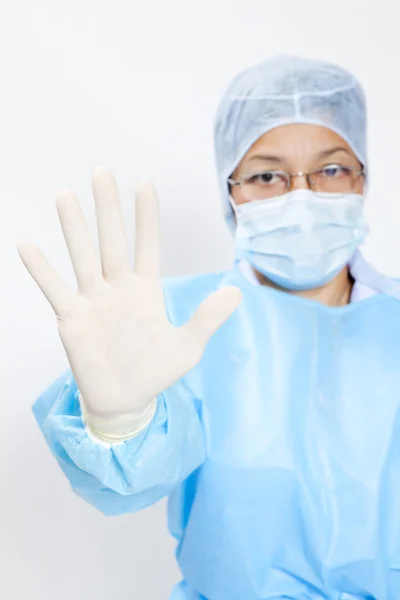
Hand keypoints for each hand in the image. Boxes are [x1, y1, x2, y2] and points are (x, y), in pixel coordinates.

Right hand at [18, 168, 241, 437]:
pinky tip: (27, 244)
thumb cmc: (155, 371)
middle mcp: (117, 288)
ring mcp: (93, 301)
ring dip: (73, 227)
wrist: (126, 401)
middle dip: (107, 208)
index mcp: (146, 290)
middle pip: (112, 241)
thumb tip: (236, 292)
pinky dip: (41, 269)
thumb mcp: (187, 347)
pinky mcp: (72, 319)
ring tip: (64, 194)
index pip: (147, 246)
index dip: (146, 218)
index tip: (145, 185)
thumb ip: (207, 319)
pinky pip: (55, 289)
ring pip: (82, 256)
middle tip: (101, 172)